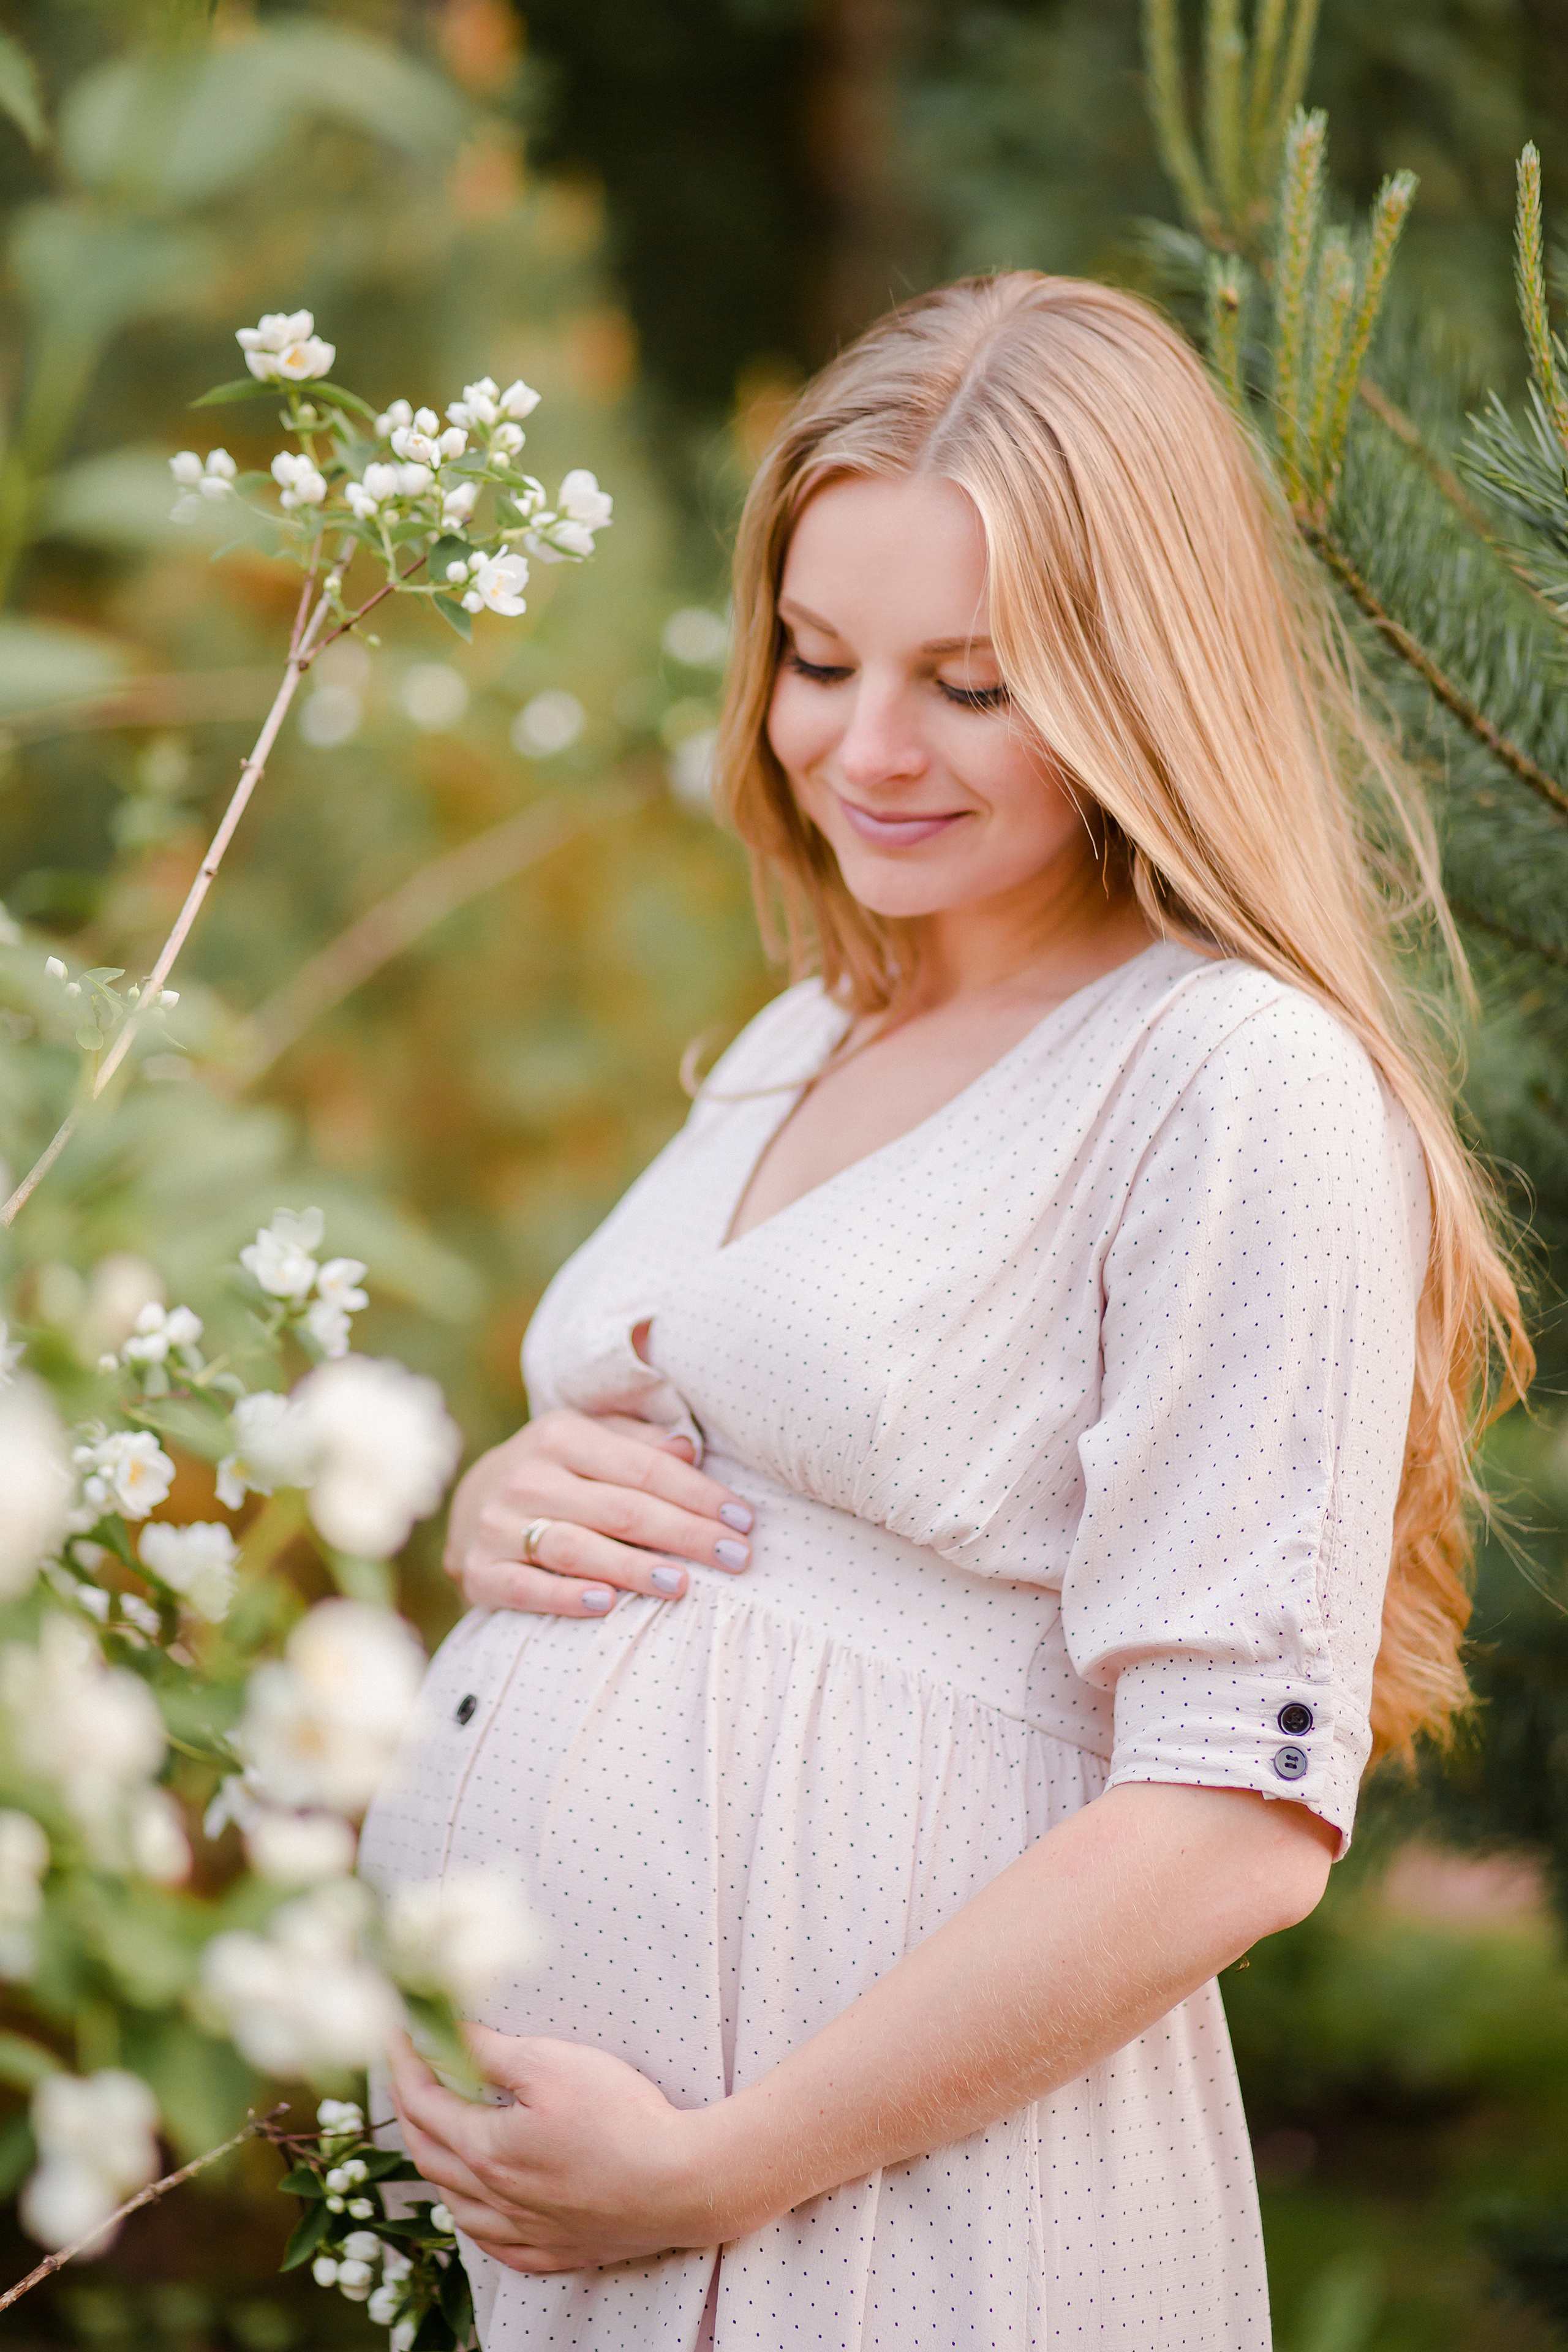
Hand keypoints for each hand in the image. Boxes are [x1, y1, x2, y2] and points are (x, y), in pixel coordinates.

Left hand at [386, 2026, 727, 2271]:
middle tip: (407, 2072)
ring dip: (434, 2163)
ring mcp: (524, 2230)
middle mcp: (493, 2197)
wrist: (681, 2183)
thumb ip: (489, 2051)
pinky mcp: (555, 2249)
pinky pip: (493, 2243)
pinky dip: (471, 2218)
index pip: (422, 2103)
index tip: (394, 2032)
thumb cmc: (620, 2118)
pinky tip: (476, 2206)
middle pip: (429, 2153)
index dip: (402, 2063)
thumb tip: (445, 2033)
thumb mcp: (552, 2063)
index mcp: (486, 2149)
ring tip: (434, 2132)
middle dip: (408, 2108)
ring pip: (454, 2204)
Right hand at [443, 1408, 754, 1616]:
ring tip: (682, 1585)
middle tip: (736, 1558)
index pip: (644, 1468)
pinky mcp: (481, 1569)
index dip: (699, 1494)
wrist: (474, 1500)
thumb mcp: (594, 1439)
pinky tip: (608, 1605)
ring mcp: (499, 1524)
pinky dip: (566, 1597)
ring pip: (576, 1548)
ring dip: (633, 1569)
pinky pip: (526, 1588)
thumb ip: (640, 1442)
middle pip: (620, 1509)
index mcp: (561, 1434)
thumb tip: (688, 1450)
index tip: (743, 1520)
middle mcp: (527, 1475)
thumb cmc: (560, 1469)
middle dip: (685, 1535)